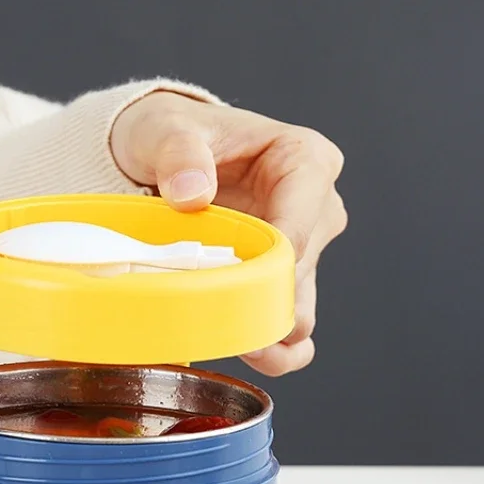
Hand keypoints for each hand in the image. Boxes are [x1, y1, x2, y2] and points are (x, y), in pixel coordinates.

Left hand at [110, 92, 346, 375]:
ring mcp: (305, 250)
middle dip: (264, 300)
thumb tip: (193, 193)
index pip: (301, 221)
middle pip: (302, 271)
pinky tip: (250, 353)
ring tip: (233, 342)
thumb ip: (180, 153)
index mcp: (305, 161)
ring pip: (303, 307)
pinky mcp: (285, 282)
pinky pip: (295, 328)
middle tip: (220, 319)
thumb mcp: (167, 130)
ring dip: (271, 332)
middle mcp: (317, 208)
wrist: (166, 157)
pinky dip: (277, 349)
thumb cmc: (177, 136)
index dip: (273, 261)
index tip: (239, 283)